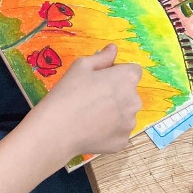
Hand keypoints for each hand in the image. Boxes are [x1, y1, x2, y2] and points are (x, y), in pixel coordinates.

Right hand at [32, 44, 142, 160]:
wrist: (57, 129)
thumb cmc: (69, 92)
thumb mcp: (82, 65)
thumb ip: (102, 56)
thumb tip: (113, 49)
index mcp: (128, 79)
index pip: (133, 71)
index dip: (117, 73)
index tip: (101, 79)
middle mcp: (135, 101)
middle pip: (129, 93)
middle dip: (117, 93)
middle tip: (93, 97)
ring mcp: (130, 124)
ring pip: (125, 113)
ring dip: (114, 112)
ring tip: (91, 115)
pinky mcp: (123, 143)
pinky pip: (119, 132)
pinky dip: (109, 130)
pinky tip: (92, 129)